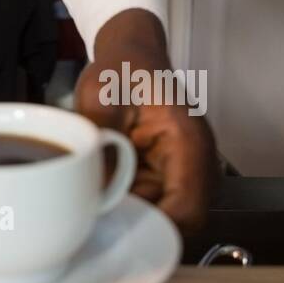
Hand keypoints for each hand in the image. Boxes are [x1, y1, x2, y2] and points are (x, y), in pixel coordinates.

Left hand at [74, 9, 218, 233]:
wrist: (129, 55)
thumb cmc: (123, 68)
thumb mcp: (101, 96)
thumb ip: (99, 141)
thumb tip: (89, 190)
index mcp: (188, 144)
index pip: (187, 210)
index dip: (153, 227)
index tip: (116, 226)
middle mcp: (194, 165)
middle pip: (176, 222)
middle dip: (135, 225)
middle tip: (95, 220)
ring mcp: (182, 174)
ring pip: (160, 217)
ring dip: (127, 215)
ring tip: (92, 202)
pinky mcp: (166, 177)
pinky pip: (149, 204)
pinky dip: (124, 204)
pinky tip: (99, 192)